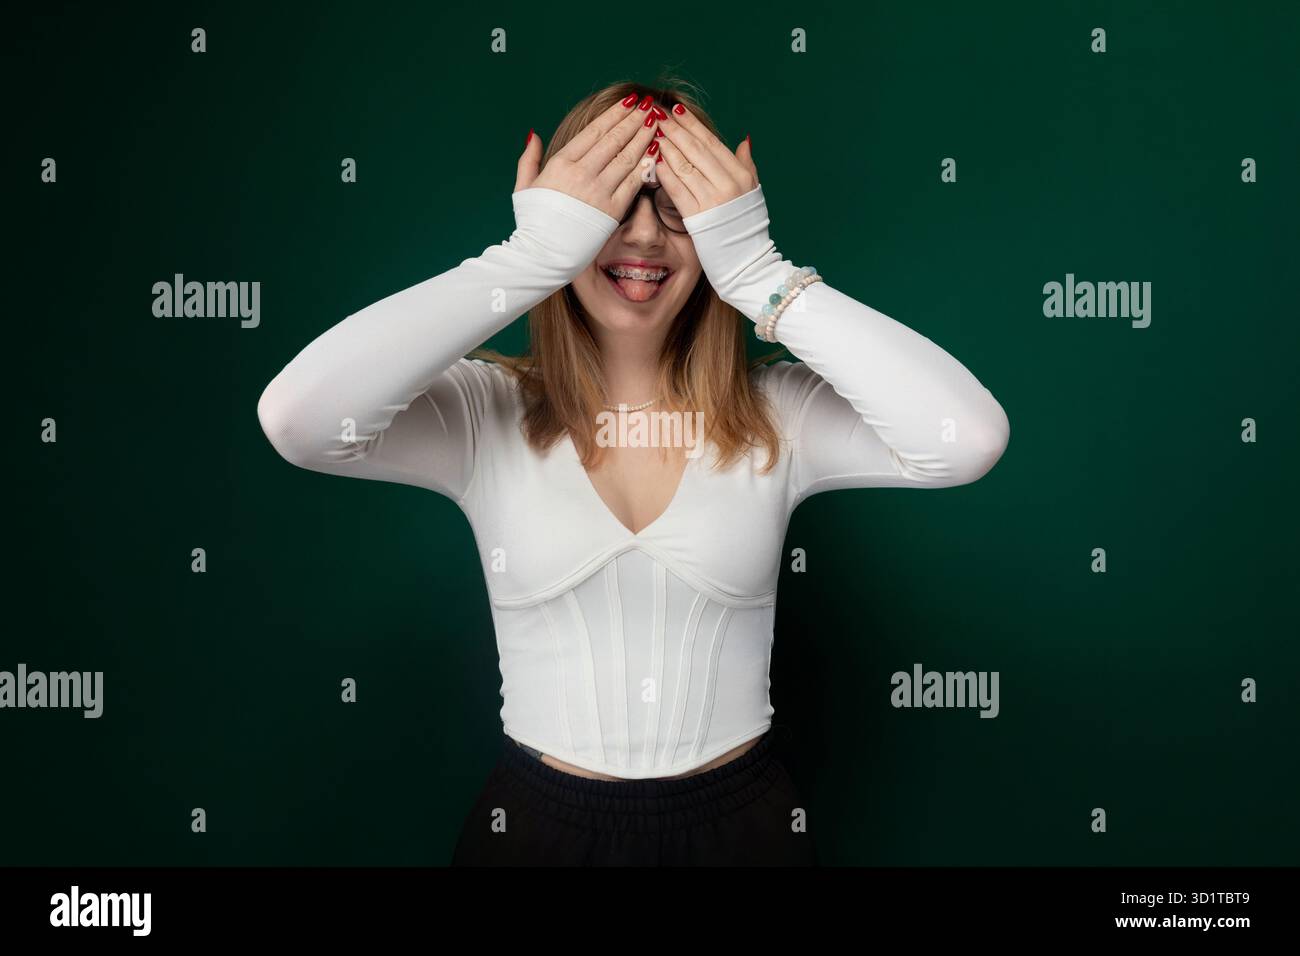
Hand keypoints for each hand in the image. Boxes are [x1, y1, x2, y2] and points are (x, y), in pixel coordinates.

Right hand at [513, 96, 660, 220]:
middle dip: (634, 120)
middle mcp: (581, 173)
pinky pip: (633, 183)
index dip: (616, 114)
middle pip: (615, 139)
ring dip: (644, 137)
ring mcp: (597, 191)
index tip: (630, 103)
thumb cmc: (532, 223)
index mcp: (560, 163)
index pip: (595, 131)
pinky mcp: (611, 210)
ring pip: (627, 157)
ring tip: (656, 123)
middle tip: (649, 106)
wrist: (542, 255)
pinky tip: (655, 152)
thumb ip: (529, 158)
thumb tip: (533, 134)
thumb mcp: (523, 186)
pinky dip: (645, 166)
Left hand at [653, 105, 758, 218]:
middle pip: (696, 150)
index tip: (676, 110)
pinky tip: (654, 161)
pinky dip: (665, 174)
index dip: (692, 124)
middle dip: (675, 129)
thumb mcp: (753, 190)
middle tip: (657, 114)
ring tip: (653, 134)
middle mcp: (728, 184)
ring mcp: (713, 201)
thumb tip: (744, 139)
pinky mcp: (697, 218)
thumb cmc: (746, 224)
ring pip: (684, 166)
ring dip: (666, 148)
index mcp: (741, 174)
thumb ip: (746, 163)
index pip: (712, 142)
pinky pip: (677, 190)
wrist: (746, 260)